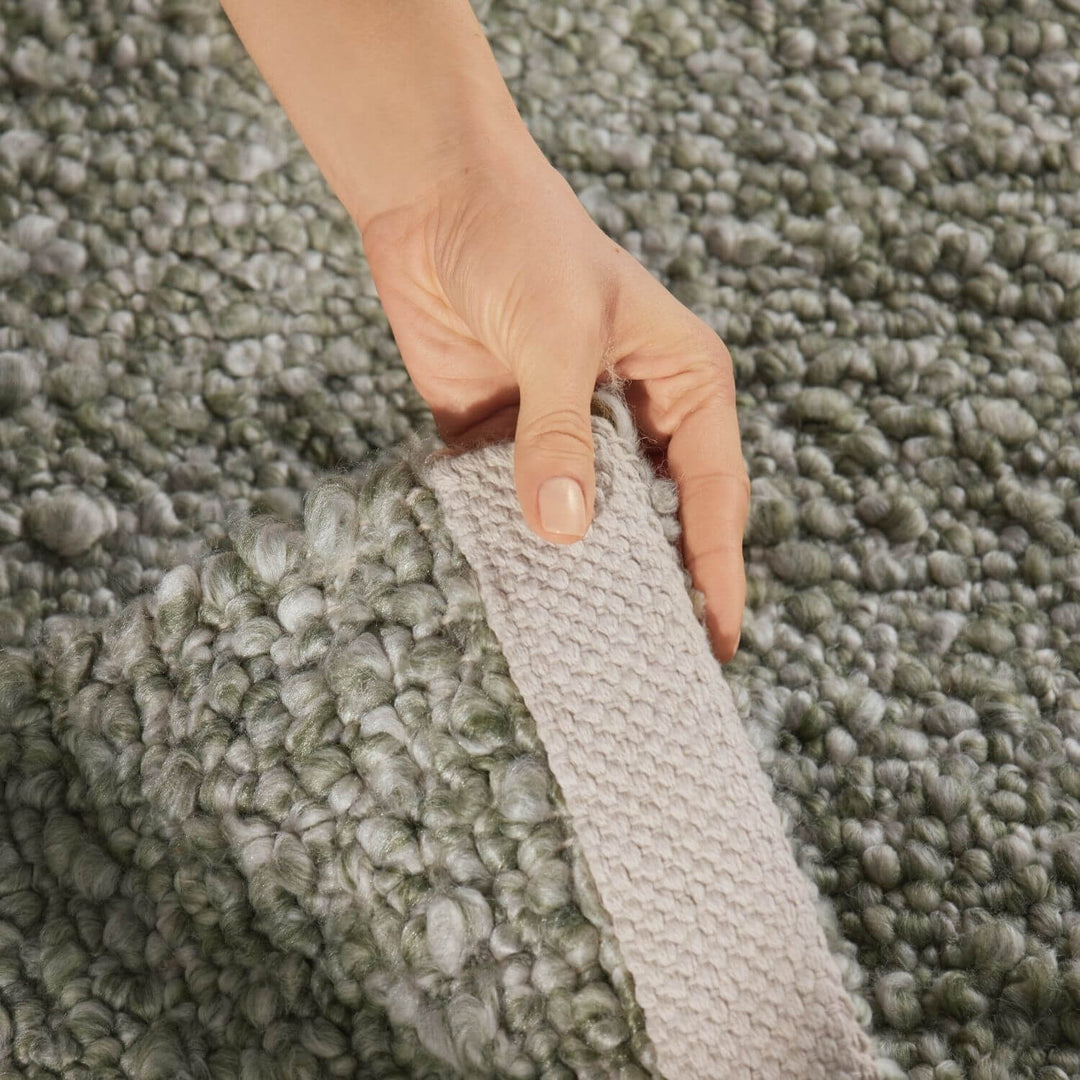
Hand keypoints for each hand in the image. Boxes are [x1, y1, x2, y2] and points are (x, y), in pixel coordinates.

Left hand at [359, 142, 749, 662]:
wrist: (432, 198)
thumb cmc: (522, 238)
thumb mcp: (560, 334)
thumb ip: (561, 432)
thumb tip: (564, 530)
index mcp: (683, 385)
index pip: (712, 495)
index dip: (715, 571)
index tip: (715, 645)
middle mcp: (634, 416)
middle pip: (652, 520)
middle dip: (650, 587)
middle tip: (649, 669)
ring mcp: (566, 433)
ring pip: (583, 522)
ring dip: (577, 575)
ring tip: (577, 650)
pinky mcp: (502, 440)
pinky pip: (515, 507)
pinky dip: (513, 547)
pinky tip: (509, 597)